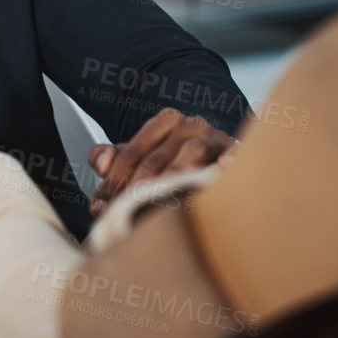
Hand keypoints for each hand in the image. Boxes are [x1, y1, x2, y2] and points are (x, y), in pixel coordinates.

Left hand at [87, 108, 234, 216]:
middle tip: (123, 214)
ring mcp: (216, 138)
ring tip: (159, 199)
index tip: (100, 209)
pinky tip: (223, 167)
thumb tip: (100, 164)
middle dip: (135, 190)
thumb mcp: (141, 157)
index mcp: (165, 122)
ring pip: (190, 153)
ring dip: (173, 177)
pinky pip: (232, 154)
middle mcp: (190, 125)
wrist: (221, 159)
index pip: (131, 154)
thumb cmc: (175, 162)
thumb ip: (112, 157)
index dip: (112, 183)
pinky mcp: (238, 153)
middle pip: (155, 159)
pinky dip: (228, 160)